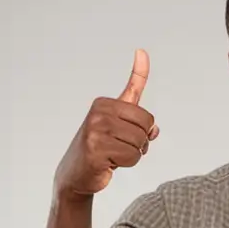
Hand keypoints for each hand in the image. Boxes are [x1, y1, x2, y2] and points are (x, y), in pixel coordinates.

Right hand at [54, 49, 158, 200]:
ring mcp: (96, 130)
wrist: (75, 175)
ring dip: (132, 155)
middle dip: (140, 143)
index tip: (141, 51)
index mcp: (104, 104)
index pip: (140, 107)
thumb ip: (134, 114)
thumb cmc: (100, 150)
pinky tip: (109, 163)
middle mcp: (99, 112)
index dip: (143, 100)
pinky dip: (126, 165)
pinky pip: (131, 157)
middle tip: (122, 147)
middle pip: (145, 126)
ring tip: (113, 155)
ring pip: (139, 144)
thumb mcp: (117, 128)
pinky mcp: (96, 149)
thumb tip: (153, 115)